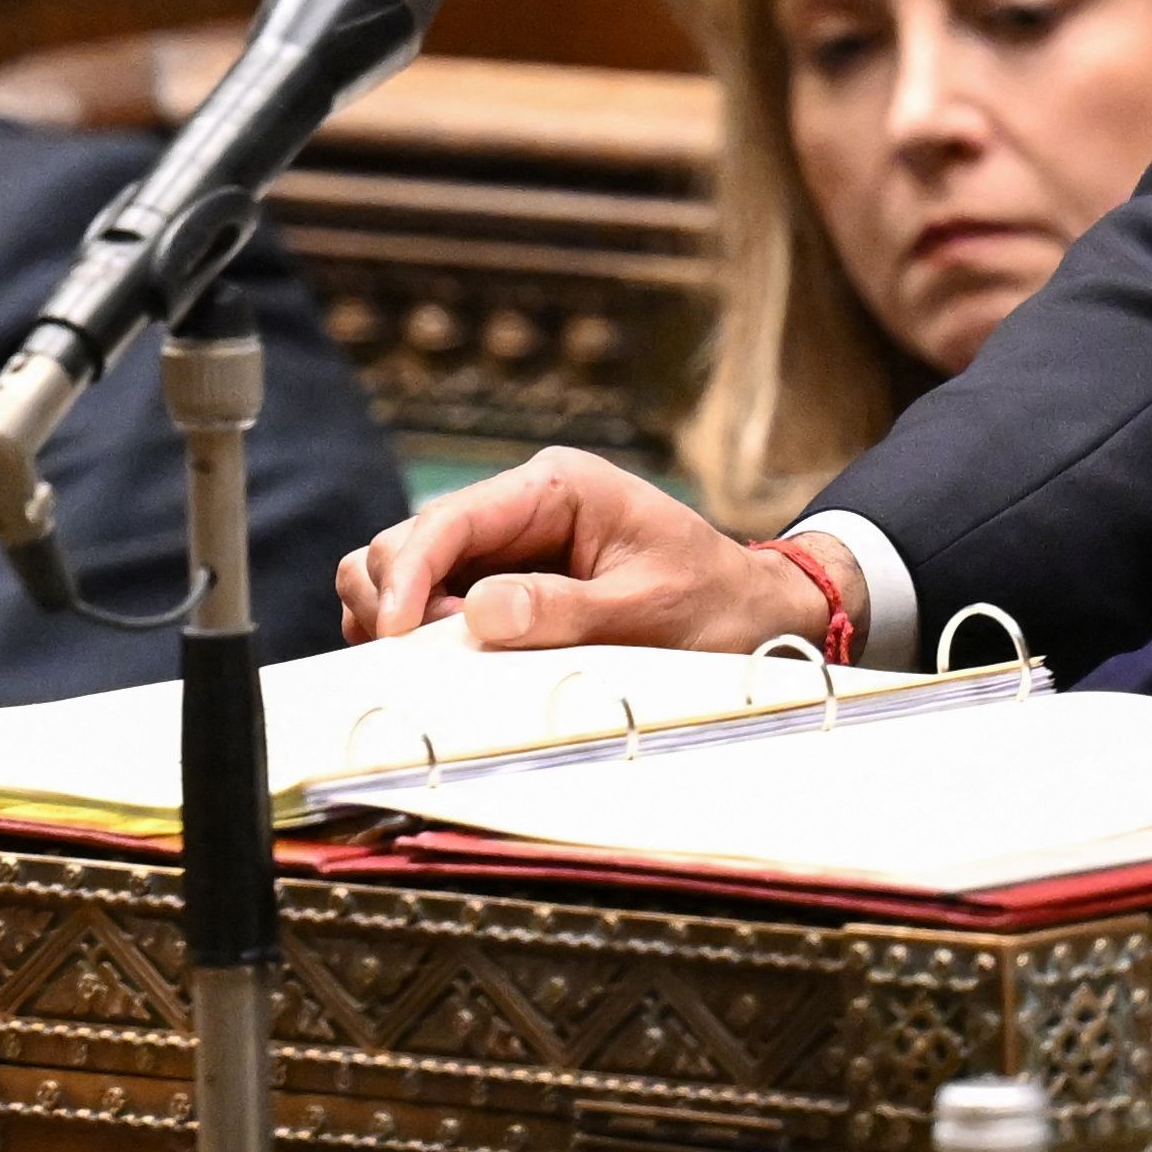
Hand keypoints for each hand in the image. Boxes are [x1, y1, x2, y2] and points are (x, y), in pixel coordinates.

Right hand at [338, 446, 818, 656]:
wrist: (754, 615)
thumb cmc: (713, 604)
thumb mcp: (647, 610)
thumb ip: (564, 610)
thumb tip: (478, 612)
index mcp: (555, 487)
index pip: (449, 520)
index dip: (409, 576)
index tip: (397, 635)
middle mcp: (519, 506)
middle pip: (408, 540)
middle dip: (399, 601)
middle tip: (432, 662)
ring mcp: (505, 544)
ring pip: (405, 569)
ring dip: (398, 616)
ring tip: (438, 664)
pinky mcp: (501, 582)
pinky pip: (432, 600)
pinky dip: (419, 631)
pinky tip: (444, 664)